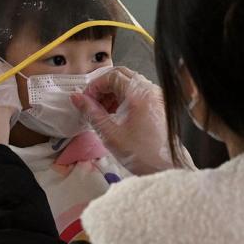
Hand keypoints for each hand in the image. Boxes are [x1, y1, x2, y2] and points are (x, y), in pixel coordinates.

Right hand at [71, 67, 193, 174]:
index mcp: (140, 94)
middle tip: (92, 103)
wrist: (166, 167)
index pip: (112, 75)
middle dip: (103, 87)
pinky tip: (115, 114)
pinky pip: (138, 93)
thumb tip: (78, 99)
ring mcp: (156, 97)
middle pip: (121, 76)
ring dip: (112, 93)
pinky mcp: (158, 105)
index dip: (95, 85)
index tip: (86, 98)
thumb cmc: (143, 154)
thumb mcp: (110, 134)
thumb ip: (91, 113)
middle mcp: (150, 91)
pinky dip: (123, 99)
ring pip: (129, 83)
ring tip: (102, 111)